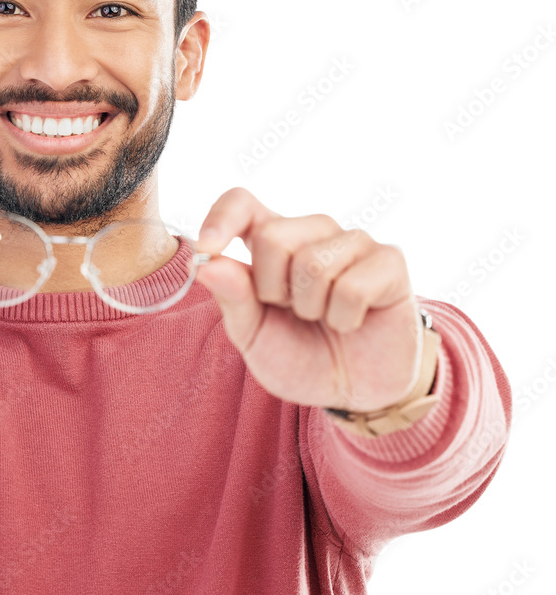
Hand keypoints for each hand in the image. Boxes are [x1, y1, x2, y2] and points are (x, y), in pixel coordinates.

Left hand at [193, 188, 422, 411]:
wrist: (352, 391)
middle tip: (293, 311)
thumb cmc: (300, 356)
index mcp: (271, 242)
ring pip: (312, 263)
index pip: (241, 203)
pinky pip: (351, 287)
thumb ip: (231, 299)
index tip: (207, 247)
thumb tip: (205, 264)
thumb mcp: (253, 336)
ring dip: (311, 307)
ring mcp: (353, 242)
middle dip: (273, 289)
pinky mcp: (389, 261)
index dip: (222, 218)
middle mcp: (311, 232)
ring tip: (324, 317)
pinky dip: (344, 318)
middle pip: (272, 237)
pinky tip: (352, 321)